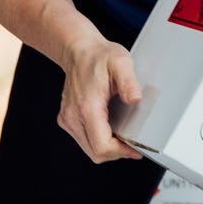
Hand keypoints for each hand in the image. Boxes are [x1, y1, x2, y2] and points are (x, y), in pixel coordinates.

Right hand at [56, 35, 145, 162]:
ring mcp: (68, 118)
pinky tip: (110, 131)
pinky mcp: (67, 119)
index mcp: (87, 106)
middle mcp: (73, 116)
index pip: (101, 145)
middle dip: (116, 153)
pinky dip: (98, 141)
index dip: (120, 152)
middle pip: (95, 152)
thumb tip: (135, 99)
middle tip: (132, 146)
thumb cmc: (99, 56)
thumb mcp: (121, 62)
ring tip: (122, 139)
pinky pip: (84, 140)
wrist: (78, 50)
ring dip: (107, 148)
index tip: (134, 150)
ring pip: (89, 149)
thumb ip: (129, 82)